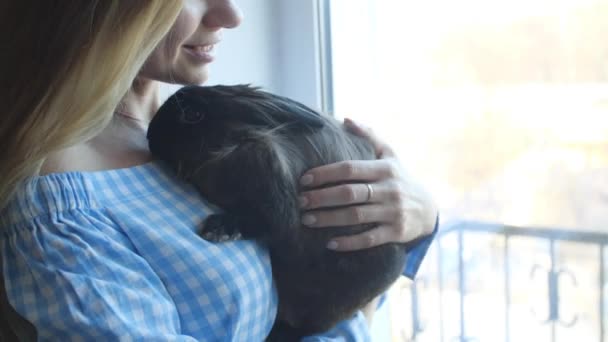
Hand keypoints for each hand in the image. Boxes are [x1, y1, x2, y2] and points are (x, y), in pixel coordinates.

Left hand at [298, 118, 436, 251]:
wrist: (429, 210)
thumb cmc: (401, 179)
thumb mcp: (390, 155)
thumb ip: (369, 136)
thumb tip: (346, 119)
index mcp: (384, 169)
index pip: (350, 169)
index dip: (325, 174)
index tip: (304, 179)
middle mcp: (389, 190)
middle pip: (349, 193)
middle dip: (321, 197)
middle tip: (300, 201)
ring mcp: (393, 212)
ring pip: (355, 216)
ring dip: (328, 219)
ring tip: (307, 220)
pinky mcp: (396, 232)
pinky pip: (369, 238)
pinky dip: (348, 242)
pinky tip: (329, 243)